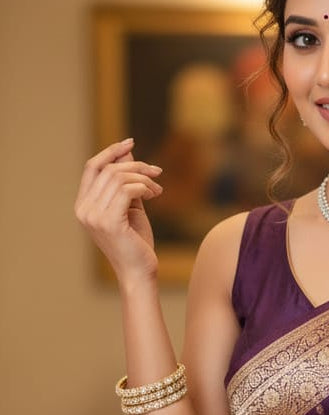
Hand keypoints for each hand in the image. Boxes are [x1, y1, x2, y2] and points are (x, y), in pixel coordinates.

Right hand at [74, 138, 162, 283]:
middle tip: (157, 172)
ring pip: (119, 178)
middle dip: (136, 166)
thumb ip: (126, 181)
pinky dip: (145, 188)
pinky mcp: (109, 221)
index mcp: (83, 205)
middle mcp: (84, 209)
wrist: (139, 273)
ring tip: (158, 189)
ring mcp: (94, 216)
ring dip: (144, 178)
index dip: (110, 151)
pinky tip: (154, 195)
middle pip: (109, 170)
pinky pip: (128, 190)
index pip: (92, 167)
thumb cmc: (136, 243)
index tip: (130, 142)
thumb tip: (127, 150)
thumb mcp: (130, 206)